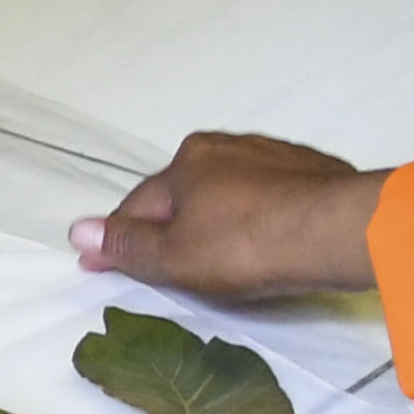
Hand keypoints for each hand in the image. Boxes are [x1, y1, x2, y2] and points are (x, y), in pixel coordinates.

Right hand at [69, 132, 386, 301]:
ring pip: (234, 190)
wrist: (337, 232)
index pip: (140, 205)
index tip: (100, 267)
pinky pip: (275, 195)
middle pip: (189, 192)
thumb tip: (77, 230)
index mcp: (186, 162)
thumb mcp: (174, 257)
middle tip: (172, 262)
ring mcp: (276, 154)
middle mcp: (227, 146)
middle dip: (175, 222)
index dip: (120, 239)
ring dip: (222, 216)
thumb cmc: (245, 246)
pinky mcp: (317, 170)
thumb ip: (126, 245)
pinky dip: (264, 215)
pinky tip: (272, 240)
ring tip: (227, 253)